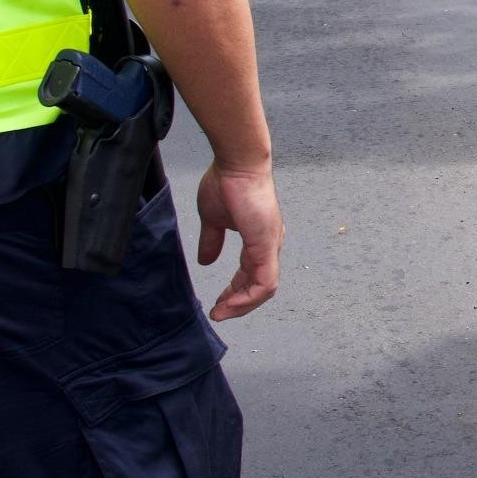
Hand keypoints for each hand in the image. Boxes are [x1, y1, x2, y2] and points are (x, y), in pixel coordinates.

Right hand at [194, 162, 281, 320]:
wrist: (236, 163)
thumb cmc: (226, 182)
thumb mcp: (213, 219)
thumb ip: (212, 241)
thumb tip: (205, 261)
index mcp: (258, 238)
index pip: (250, 274)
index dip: (235, 291)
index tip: (218, 302)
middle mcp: (270, 244)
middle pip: (259, 285)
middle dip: (238, 303)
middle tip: (218, 313)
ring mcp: (271, 245)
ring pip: (264, 289)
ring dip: (242, 305)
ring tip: (221, 313)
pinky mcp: (267, 245)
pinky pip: (265, 281)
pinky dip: (249, 297)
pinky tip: (231, 304)